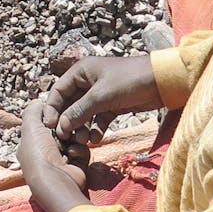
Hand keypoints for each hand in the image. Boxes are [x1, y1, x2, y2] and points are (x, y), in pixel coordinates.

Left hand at [19, 100, 89, 211]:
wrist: (56, 180)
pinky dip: (79, 151)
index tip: (60, 111)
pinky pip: (81, 151)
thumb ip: (32, 112)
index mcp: (31, 143)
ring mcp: (61, 160)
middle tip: (68, 126)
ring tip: (74, 140)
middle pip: (61, 130)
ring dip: (75, 138)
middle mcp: (45, 152)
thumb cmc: (39, 154)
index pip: (45, 124)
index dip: (53, 117)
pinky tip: (74, 154)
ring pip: (74, 139)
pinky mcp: (76, 165)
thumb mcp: (30, 128)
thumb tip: (36, 101)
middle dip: (66, 127)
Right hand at [45, 56, 161, 144]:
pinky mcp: (112, 104)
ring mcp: (100, 94)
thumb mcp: (101, 96)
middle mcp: (87, 81)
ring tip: (83, 140)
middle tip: (67, 137)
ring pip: (84, 113)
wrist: (162, 82)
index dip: (52, 108)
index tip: (50, 126)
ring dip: (82, 127)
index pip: (58, 91)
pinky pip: (98, 118)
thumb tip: (62, 126)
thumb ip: (80, 111)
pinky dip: (96, 128)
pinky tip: (96, 138)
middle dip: (68, 121)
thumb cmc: (128, 81)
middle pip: (70, 104)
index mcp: (80, 71)